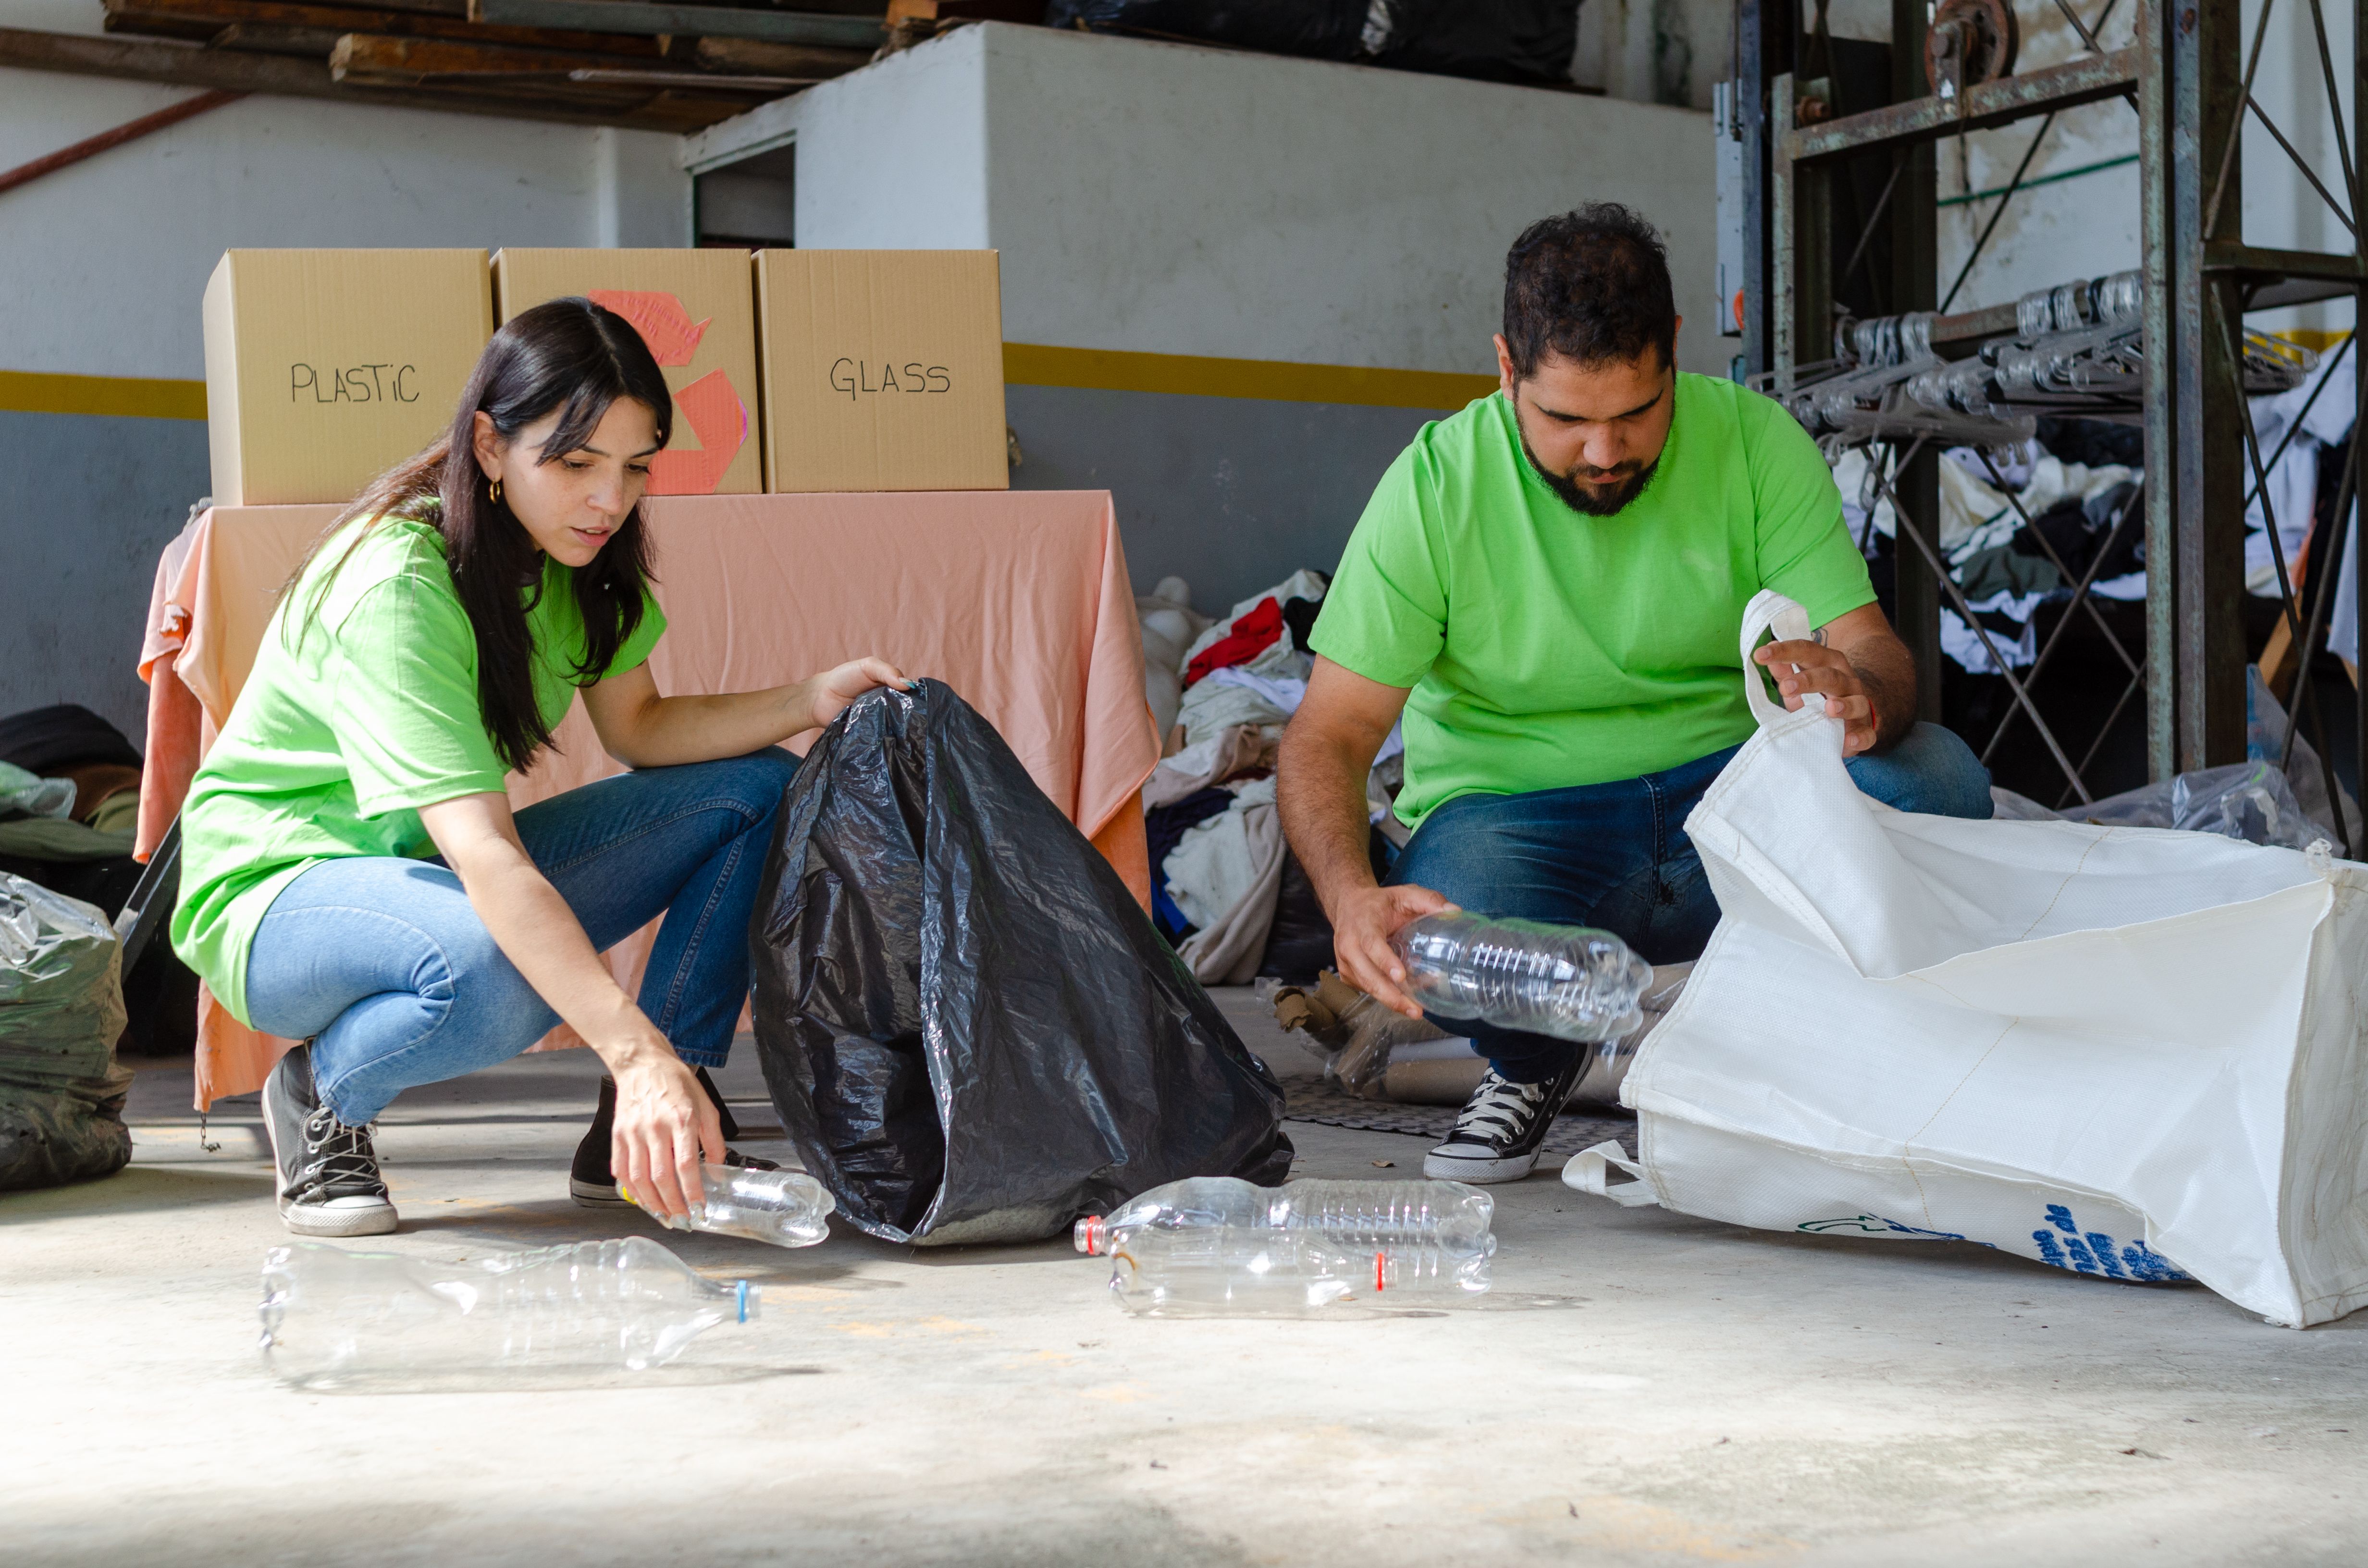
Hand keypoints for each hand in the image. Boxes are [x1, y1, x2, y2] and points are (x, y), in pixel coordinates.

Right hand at [609, 1048, 724, 1221]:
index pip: (686, 1165)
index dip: (692, 1191)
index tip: (699, 1209)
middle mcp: (655, 1127)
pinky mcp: (617, 1135)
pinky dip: (630, 1189)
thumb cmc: (676, 1083)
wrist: (642, 1063)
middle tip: (682, 1220)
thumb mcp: (706, 1105)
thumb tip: (717, 1169)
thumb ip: (713, 1139)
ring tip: (663, 1215)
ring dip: (651, 1203)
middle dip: (672, 1205)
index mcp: (681, 1119)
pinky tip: (642, 1199)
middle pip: (661, 1177)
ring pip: (639, 1178)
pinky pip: (621, 1169)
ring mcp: (633, 1132)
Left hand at [802, 657, 913, 732]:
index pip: (913, 696)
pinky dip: (887, 738)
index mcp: (893, 690)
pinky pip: (883, 739)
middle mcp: (890, 707)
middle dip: (911, 716)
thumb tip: (909, 685)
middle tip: (915, 720)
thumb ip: (887, 671)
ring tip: (904, 731)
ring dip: (899, 728)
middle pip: (908, 714)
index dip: (918, 700)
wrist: (819, 698)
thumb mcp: (868, 666)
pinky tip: (891, 739)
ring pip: (897, 728)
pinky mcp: (872, 736)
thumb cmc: (844, 678)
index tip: (923, 705)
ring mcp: (881, 723)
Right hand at [1328, 882, 1458, 1019]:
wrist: (1349, 906)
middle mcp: (1349, 945)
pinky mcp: (1348, 975)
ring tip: (1415, 1009)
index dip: (1385, 962)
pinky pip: (1366, 989)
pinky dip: (1385, 996)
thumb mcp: (1404, 894)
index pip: (1371, 945)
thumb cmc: (1380, 903)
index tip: (1400, 977)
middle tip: (1415, 1010)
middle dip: (1391, 996)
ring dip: (1391, 1000)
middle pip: (1367, 975)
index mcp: (1363, 923)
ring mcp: (1346, 963)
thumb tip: (1455, 912)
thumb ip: (1429, 900)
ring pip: (1367, 987)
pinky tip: (1404, 997)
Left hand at [1753, 637, 1878, 754]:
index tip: (1760, 655)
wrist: (1853, 716)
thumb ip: (1785, 672)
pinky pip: (1867, 732)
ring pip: (1855, 701)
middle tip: (1786, 687)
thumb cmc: (1820, 699)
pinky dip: (1860, 736)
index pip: (1807, 651)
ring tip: (1830, 709)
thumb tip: (1766, 652)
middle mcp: (1846, 680)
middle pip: (1829, 676)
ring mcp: (1859, 704)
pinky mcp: (1864, 729)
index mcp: (1827, 663)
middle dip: (1808, 680)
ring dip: (1844, 705)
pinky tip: (1850, 739)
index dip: (1784, 651)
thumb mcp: (1800, 685)